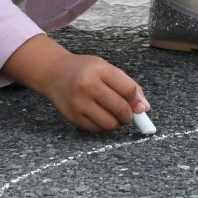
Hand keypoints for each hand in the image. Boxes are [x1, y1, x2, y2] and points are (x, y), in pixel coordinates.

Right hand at [4, 35, 147, 132]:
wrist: (53, 73)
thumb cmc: (84, 70)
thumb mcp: (106, 68)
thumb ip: (127, 85)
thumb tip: (144, 108)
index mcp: (100, 70)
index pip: (128, 89)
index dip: (137, 100)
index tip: (139, 105)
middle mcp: (88, 86)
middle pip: (120, 108)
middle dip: (129, 115)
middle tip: (128, 114)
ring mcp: (79, 103)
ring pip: (110, 123)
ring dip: (117, 123)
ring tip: (115, 116)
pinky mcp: (73, 117)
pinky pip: (96, 129)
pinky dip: (104, 126)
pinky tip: (101, 116)